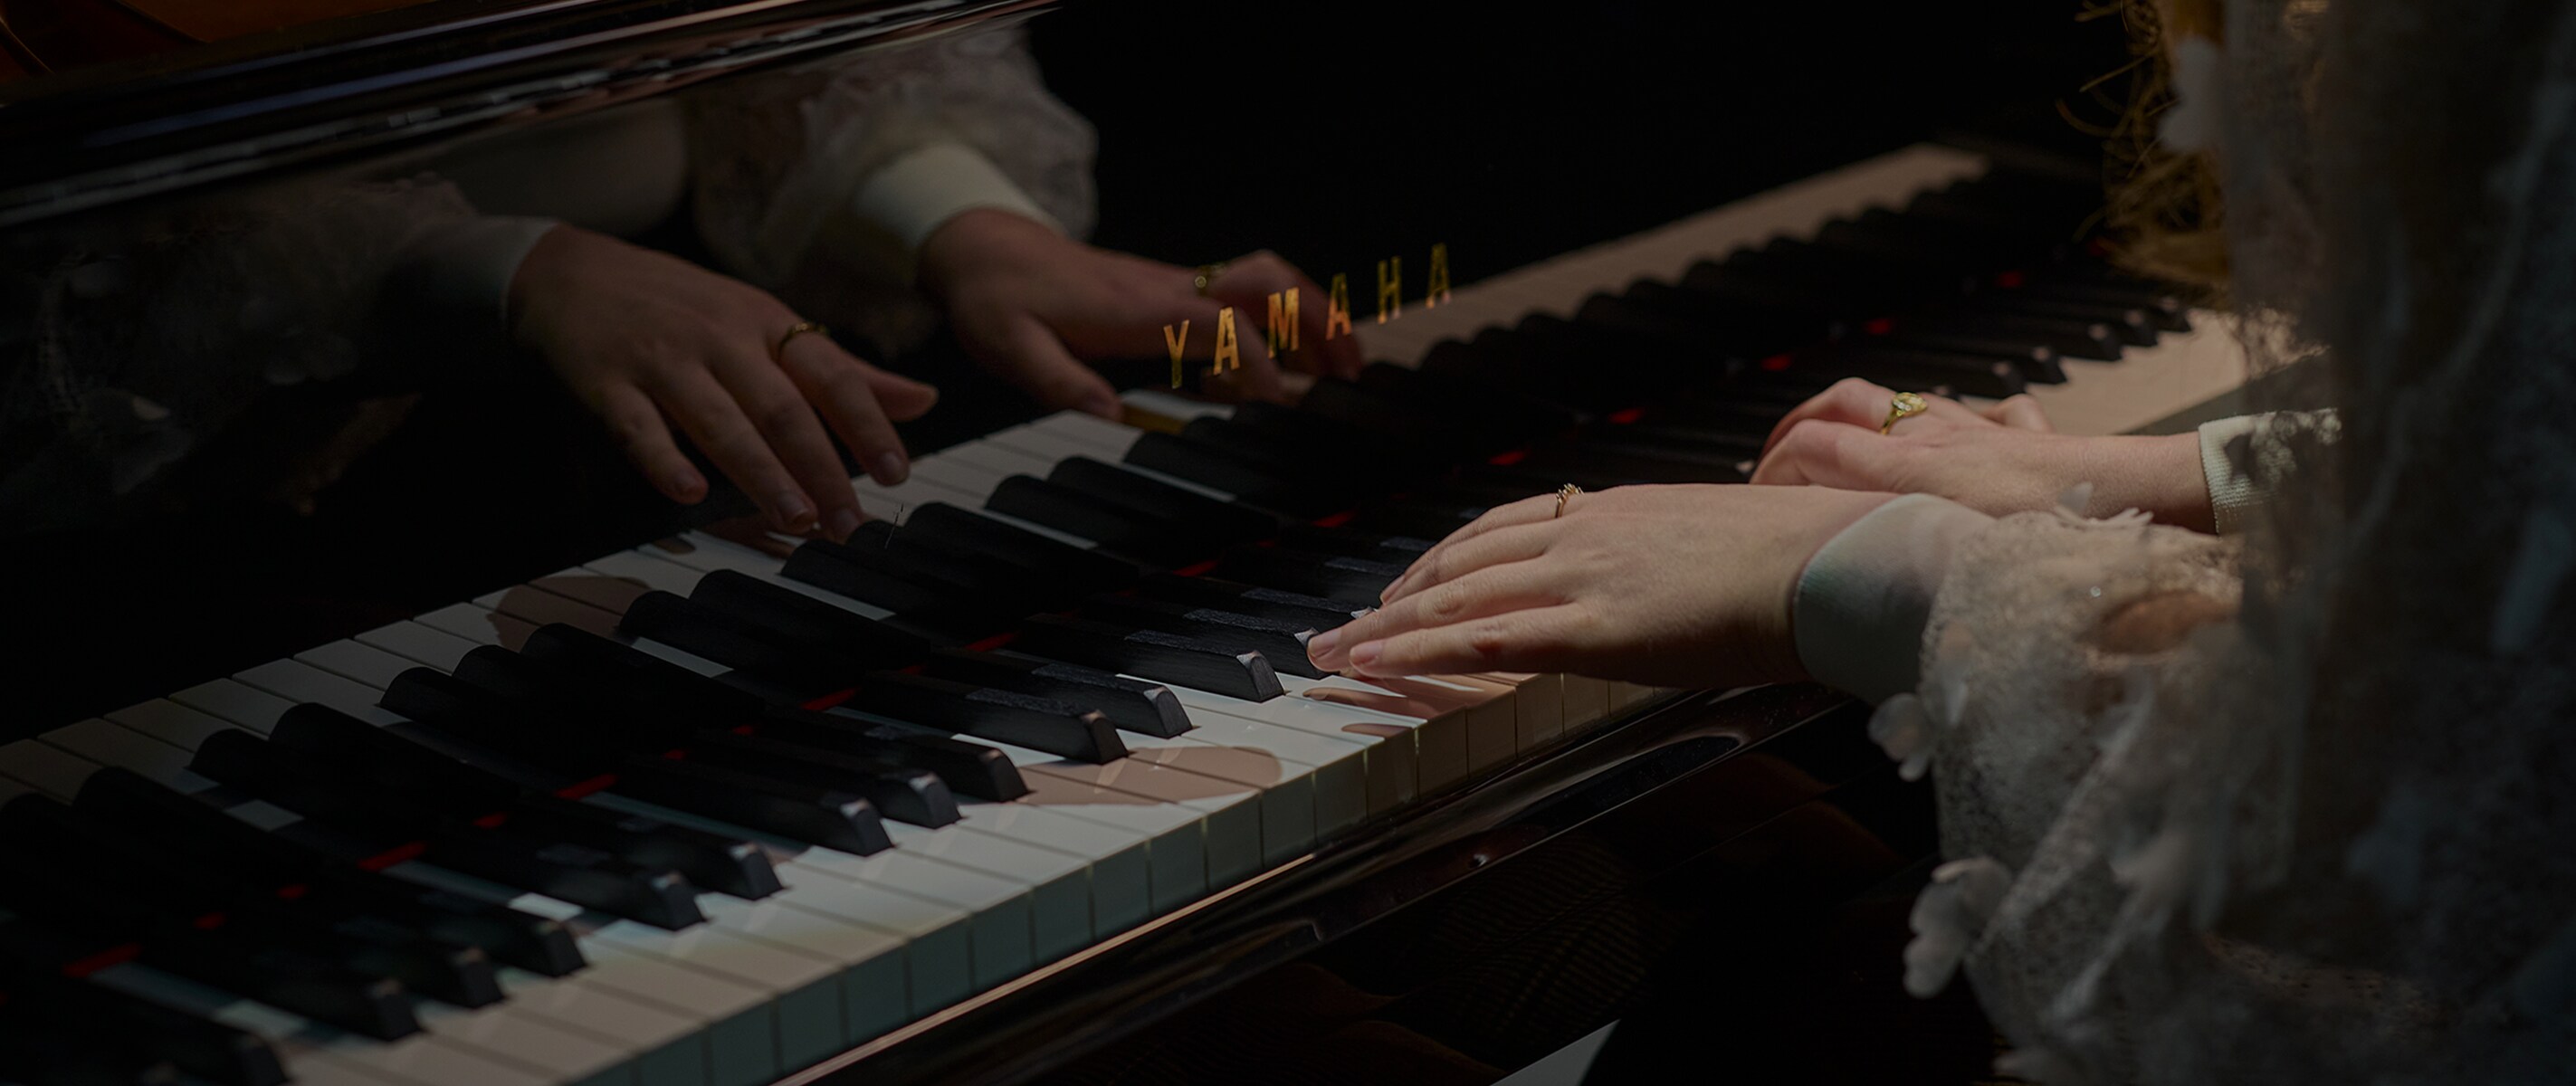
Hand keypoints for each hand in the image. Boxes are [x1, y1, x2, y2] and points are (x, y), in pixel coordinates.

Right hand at [510, 225, 937, 539]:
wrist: (571, 271)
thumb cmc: (683, 306)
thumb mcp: (765, 322)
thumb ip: (842, 369)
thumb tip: (923, 400)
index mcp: (767, 325)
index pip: (831, 376)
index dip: (868, 425)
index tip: (896, 474)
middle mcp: (722, 339)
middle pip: (783, 408)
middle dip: (821, 468)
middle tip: (847, 522)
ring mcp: (663, 361)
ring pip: (721, 421)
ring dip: (761, 474)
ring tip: (795, 518)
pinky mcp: (608, 383)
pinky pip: (638, 426)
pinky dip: (663, 460)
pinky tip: (689, 494)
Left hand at [917, 209, 1362, 414]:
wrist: (986, 249)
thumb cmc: (1000, 298)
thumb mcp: (1011, 346)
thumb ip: (1058, 382)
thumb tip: (1106, 416)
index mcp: (1138, 306)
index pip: (1220, 326)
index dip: (1257, 362)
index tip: (1280, 402)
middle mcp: (1168, 287)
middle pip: (1266, 285)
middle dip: (1318, 319)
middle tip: (1350, 370)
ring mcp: (1175, 283)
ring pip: (1265, 283)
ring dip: (1313, 314)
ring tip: (1343, 365)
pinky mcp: (1172, 288)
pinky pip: (1243, 295)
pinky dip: (1283, 319)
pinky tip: (1290, 360)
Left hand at [1304, 484, 1896, 687]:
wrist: (1842, 557)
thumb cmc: (1805, 555)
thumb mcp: (1716, 540)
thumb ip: (1668, 557)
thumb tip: (1663, 579)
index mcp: (1616, 510)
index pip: (1504, 529)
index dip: (1446, 560)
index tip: (1408, 584)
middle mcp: (1586, 531)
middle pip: (1464, 559)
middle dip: (1397, 596)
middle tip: (1345, 628)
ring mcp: (1586, 575)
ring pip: (1458, 597)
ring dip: (1386, 627)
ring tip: (1334, 653)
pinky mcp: (1596, 626)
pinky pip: (1485, 639)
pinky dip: (1418, 652)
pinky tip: (1374, 663)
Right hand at [1751, 378, 2212, 530]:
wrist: (2142, 497)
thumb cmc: (2049, 524)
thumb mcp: (1940, 538)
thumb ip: (1875, 532)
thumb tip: (1821, 562)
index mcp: (1908, 462)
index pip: (1812, 445)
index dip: (1774, 470)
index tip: (1756, 506)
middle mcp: (1939, 436)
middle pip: (1850, 403)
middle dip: (1806, 422)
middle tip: (1782, 456)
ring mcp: (1985, 433)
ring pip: (1912, 404)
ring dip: (1876, 419)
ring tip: (1856, 448)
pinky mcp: (2031, 440)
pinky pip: (1995, 415)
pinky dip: (1972, 424)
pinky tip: (1975, 437)